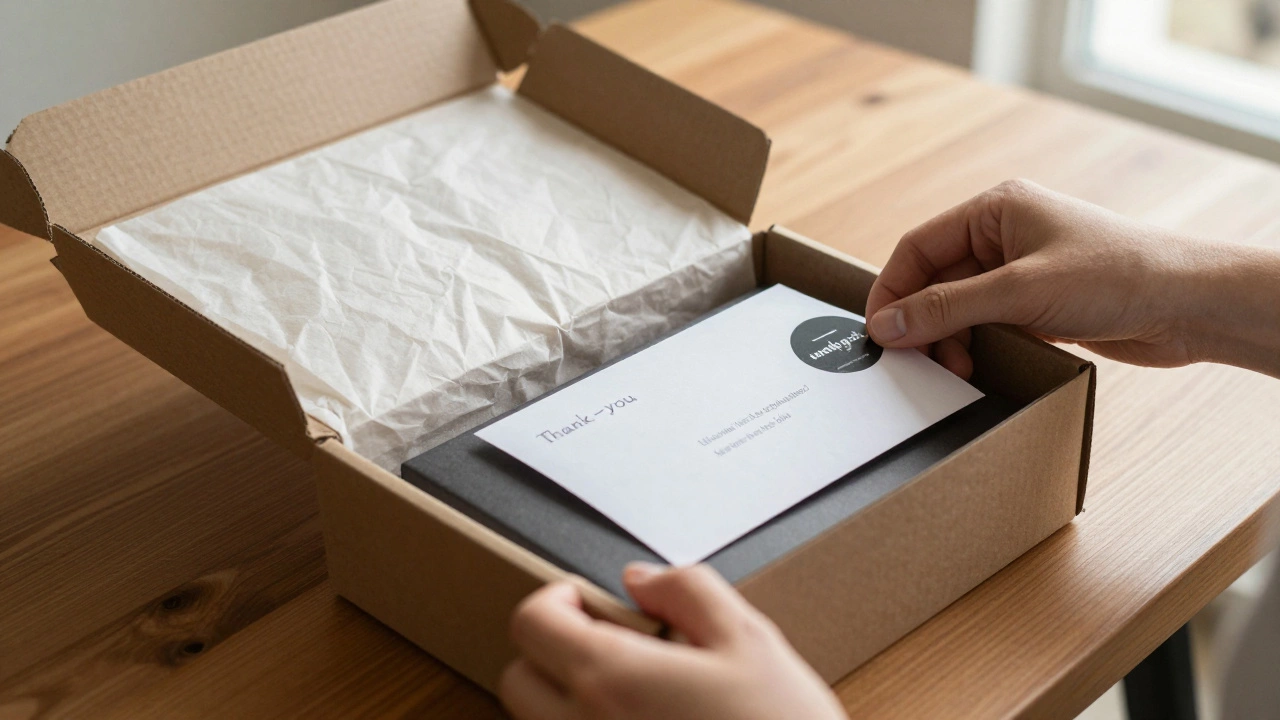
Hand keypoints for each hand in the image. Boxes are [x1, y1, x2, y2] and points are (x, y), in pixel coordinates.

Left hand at [499, 563, 846, 719]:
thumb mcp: (749, 640)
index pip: (531, 623)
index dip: (556, 598)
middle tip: (613, 646)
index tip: (589, 601)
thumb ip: (687, 590)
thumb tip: (639, 579)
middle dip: (554, 651)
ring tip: (641, 695)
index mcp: (611, 679)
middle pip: (518, 678)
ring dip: (568, 698)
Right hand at [863, 179, 1279, 377]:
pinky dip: (978, 345)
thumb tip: (888, 324)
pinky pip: (988, 324)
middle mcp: (1005, 235)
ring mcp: (1022, 270)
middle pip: (936, 280)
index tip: (878, 331)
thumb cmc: (1119, 274)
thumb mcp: (1019, 292)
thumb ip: (946, 308)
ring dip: (952, 339)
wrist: (1189, 304)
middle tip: (920, 359)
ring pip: (960, 307)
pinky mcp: (1039, 303)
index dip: (892, 289)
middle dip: (925, 322)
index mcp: (996, 209)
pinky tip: (983, 364)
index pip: (918, 246)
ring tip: (960, 366)